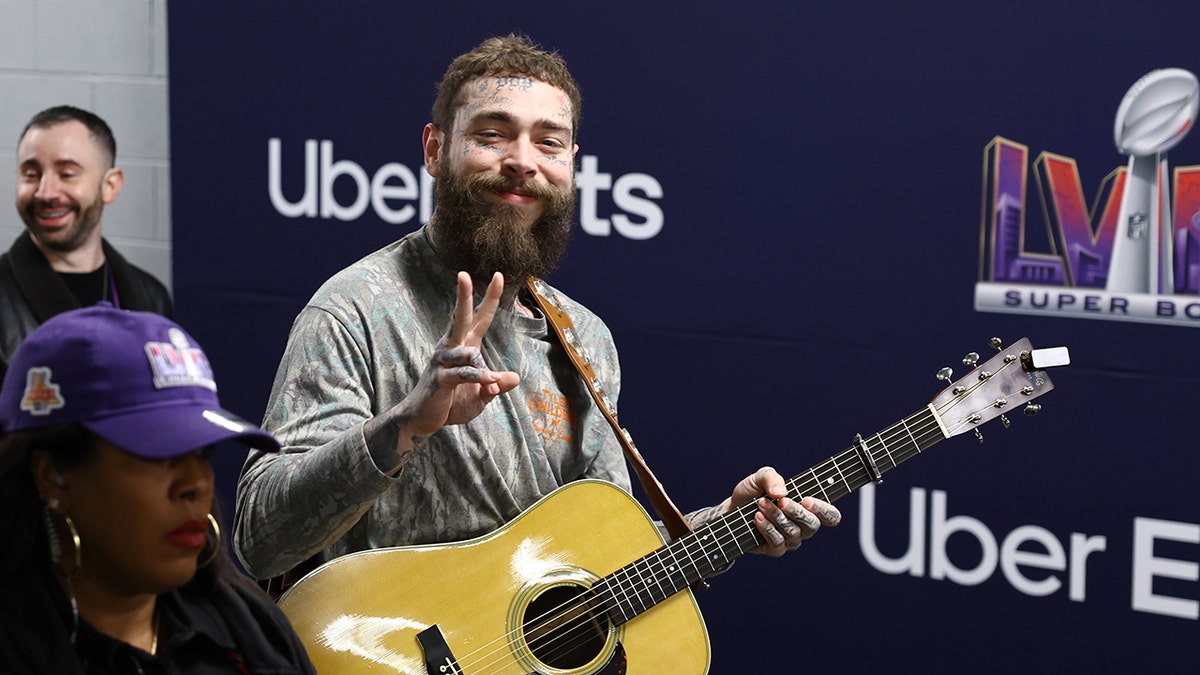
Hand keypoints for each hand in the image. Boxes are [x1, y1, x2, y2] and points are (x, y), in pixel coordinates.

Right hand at [375, 272, 520, 446]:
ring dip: (481, 367)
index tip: (498, 275)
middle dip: (463, 296)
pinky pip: (461, 373)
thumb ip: (495, 386)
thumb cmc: (451, 404)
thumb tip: (513, 378)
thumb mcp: (481, 397)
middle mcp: (451, 349)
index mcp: (465, 348)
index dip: (489, 298)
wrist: (422, 421)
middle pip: (460, 318)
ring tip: (491, 381)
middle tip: (463, 274)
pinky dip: (478, 377)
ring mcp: (443, 362)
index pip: (479, 318)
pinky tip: (490, 382)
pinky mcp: (439, 378)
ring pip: (466, 351)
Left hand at [727, 466, 841, 556]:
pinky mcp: (775, 549)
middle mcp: (803, 526)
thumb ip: (772, 478)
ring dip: (776, 517)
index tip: (806, 499)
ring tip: (761, 504)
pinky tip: (758, 518)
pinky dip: (768, 529)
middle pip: (813, 525)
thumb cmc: (752, 492)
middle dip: (797, 512)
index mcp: (808, 508)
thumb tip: (782, 493)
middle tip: (781, 501)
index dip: (824, 510)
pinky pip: (778, 544)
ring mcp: (790, 540)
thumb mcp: (761, 477)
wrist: (731, 507)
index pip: (831, 516)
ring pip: (793, 533)